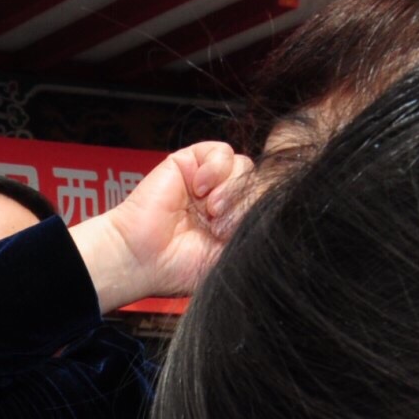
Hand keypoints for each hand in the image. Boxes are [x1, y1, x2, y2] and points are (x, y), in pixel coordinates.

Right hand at [70, 140, 254, 311]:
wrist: (142, 258)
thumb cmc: (178, 267)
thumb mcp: (229, 253)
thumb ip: (253, 230)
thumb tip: (276, 209)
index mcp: (232, 224)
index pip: (263, 203)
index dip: (259, 209)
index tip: (239, 232)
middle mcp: (221, 201)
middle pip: (257, 183)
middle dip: (243, 204)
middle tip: (220, 226)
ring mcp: (206, 182)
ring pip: (243, 166)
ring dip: (230, 188)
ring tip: (210, 210)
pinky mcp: (190, 163)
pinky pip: (221, 151)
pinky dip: (216, 168)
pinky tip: (199, 188)